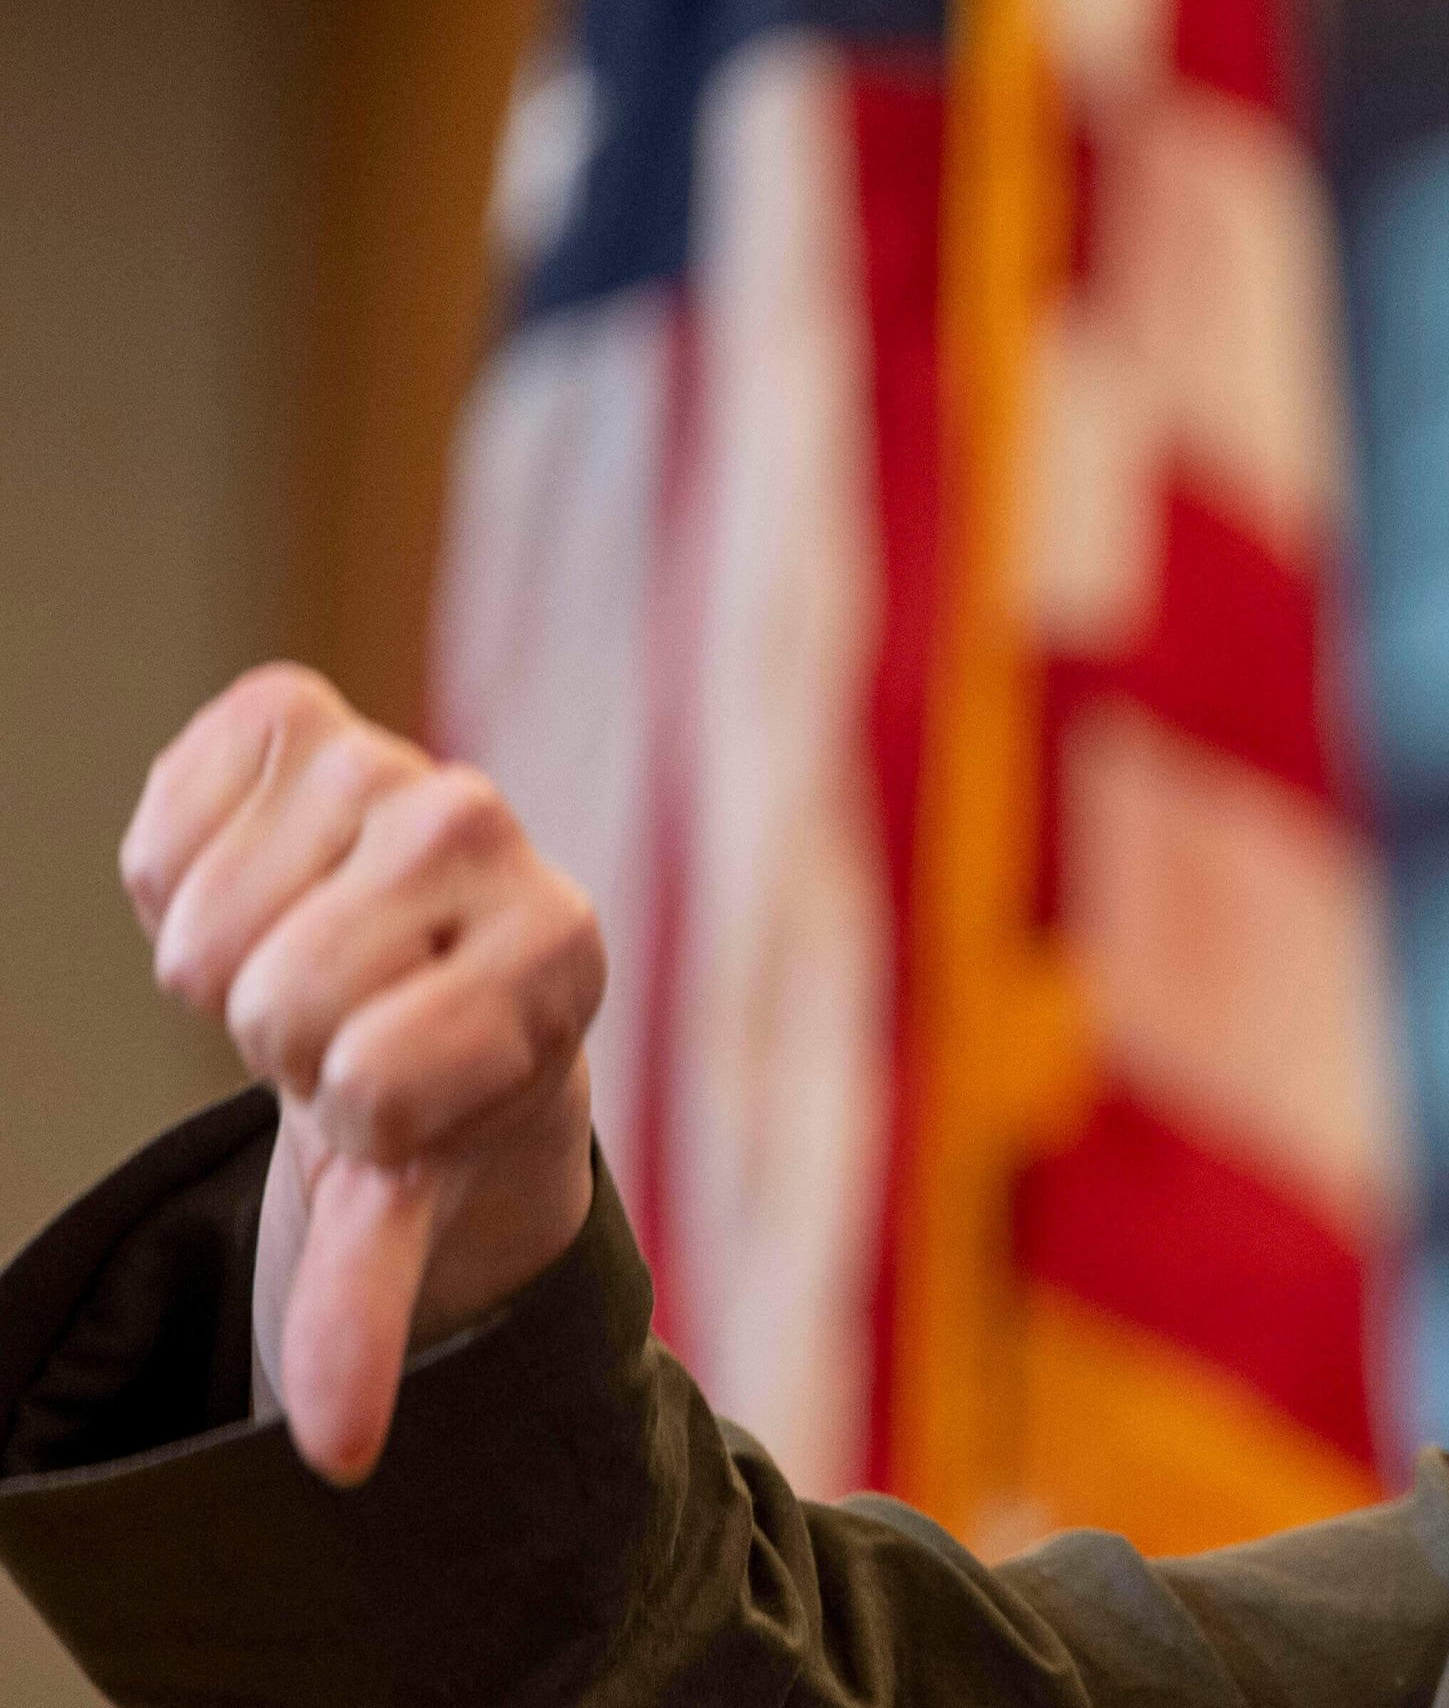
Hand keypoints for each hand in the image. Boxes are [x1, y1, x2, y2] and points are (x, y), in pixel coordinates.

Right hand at [121, 663, 602, 1486]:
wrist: (412, 957)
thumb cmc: (432, 1081)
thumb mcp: (414, 1191)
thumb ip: (371, 1306)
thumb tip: (337, 1455)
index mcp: (562, 952)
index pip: (376, 1075)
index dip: (357, 1110)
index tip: (399, 1094)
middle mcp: (496, 833)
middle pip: (277, 1000)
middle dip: (279, 1041)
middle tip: (336, 1026)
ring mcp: (397, 760)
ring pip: (207, 922)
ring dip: (228, 961)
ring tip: (307, 957)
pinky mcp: (296, 715)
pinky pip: (163, 819)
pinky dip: (174, 869)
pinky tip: (256, 878)